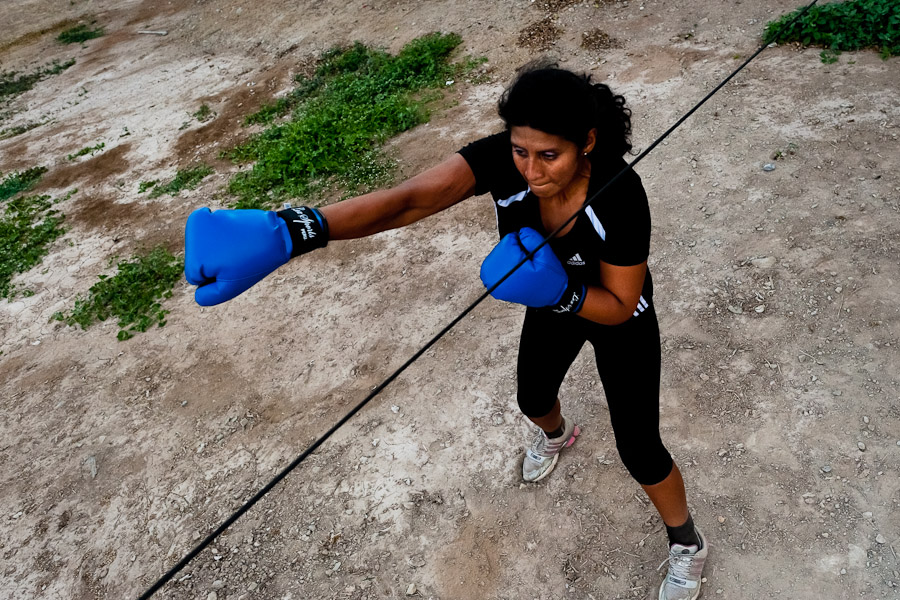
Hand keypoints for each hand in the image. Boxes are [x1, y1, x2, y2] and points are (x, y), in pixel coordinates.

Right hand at [184, 206, 327, 305]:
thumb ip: (208, 296)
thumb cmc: (253, 264)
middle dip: (214, 263)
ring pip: (203, 248)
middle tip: (233, 258)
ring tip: (235, 247)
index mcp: (195, 257)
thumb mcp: (231, 288)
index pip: (195, 277)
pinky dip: (220, 237)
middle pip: (197, 261)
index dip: (214, 278)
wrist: (274, 236)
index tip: (230, 268)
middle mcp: (193, 236)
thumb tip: (196, 294)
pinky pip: (209, 235)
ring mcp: (201, 221)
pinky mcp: (211, 213)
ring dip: (217, 250)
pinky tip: (235, 236)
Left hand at [480, 227, 584, 312]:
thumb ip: (532, 239)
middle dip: (514, 250)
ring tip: (522, 267)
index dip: (522, 243)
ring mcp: (492, 284)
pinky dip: (504, 265)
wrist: (550, 298)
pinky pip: (494, 266)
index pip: (508, 241)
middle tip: (526, 261)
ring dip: (508, 257)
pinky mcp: (493, 287)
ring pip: (497, 255)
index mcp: (507, 269)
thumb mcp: (545, 255)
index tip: (529, 253)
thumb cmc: (549, 280)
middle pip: (501, 248)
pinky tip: (515, 271)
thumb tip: (521, 231)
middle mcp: (495, 278)